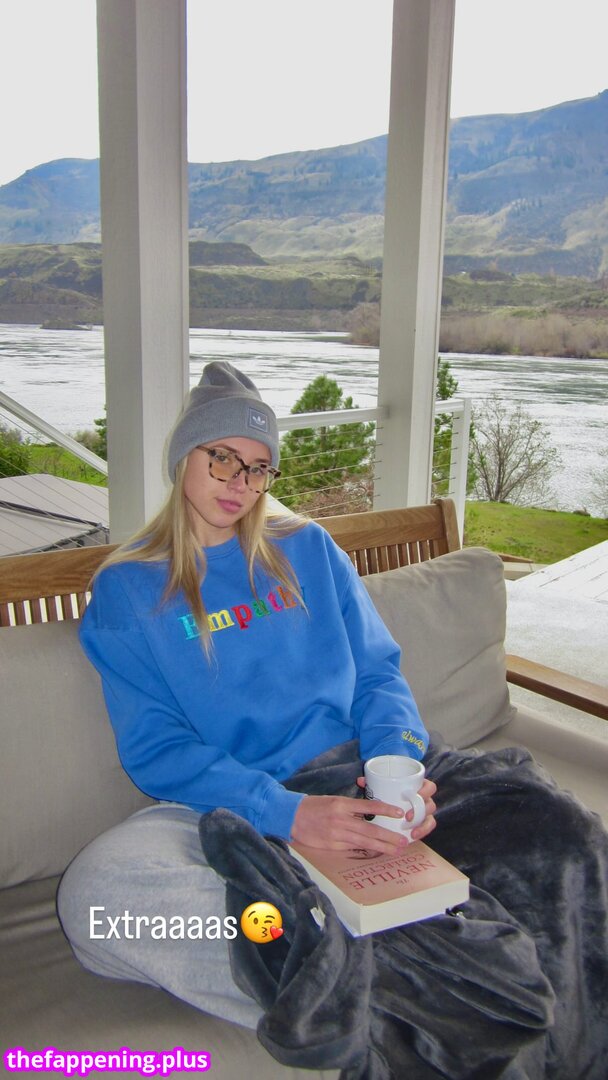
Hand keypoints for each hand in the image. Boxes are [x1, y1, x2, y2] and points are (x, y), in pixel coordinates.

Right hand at [291, 793, 417, 854]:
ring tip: (395, 850)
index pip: (369, 806)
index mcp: (342, 804)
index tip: (399, 813)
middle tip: (403, 841)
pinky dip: (366, 850)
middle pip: (370, 829)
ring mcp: (337, 834)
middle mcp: (341, 819)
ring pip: (364, 842)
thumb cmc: (314, 806)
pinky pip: (353, 848)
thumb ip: (351, 807)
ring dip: (382, 847)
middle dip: (389, 836)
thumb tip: (371, 814)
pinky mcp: (332, 846)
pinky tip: (376, 852)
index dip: (385, 810)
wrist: (292, 817)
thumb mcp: (333, 800)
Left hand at [356, 774, 437, 843]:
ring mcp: (424, 813)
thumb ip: (373, 783)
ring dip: (422, 825)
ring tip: (412, 831)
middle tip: (408, 816)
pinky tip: (413, 836)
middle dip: (421, 811)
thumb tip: (361, 780)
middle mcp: (424, 800)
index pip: (429, 787)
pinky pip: (426, 828)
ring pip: (430, 818)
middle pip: (430, 804)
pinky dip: (422, 832)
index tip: (415, 795)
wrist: (390, 808)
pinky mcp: (422, 824)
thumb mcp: (381, 787)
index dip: (425, 791)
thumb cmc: (389, 792)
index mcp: (419, 787)